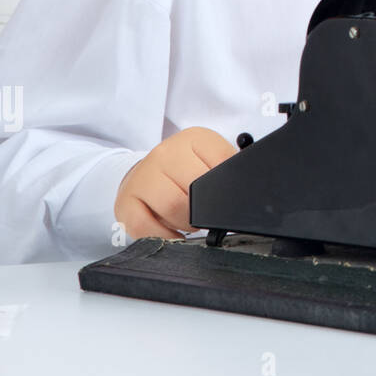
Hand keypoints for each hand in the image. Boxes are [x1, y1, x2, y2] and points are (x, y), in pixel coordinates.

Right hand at [114, 127, 236, 239]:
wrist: (142, 176)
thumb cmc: (182, 171)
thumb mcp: (208, 159)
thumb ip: (227, 168)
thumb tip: (251, 187)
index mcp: (194, 138)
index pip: (223, 163)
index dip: (228, 189)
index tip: (227, 199)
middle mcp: (165, 153)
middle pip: (198, 189)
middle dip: (208, 210)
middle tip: (208, 214)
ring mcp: (143, 177)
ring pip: (175, 208)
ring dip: (189, 224)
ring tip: (190, 221)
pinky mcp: (125, 203)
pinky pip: (148, 229)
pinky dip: (167, 238)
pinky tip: (173, 233)